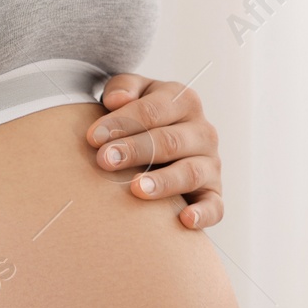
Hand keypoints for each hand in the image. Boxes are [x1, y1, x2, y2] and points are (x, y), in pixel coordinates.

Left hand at [85, 75, 223, 229]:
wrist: (161, 145)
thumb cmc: (140, 119)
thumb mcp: (133, 95)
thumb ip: (123, 88)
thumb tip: (116, 100)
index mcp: (184, 101)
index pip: (153, 109)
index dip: (123, 122)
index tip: (93, 137)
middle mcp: (202, 132)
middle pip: (169, 141)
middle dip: (135, 150)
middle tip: (104, 160)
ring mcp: (210, 164)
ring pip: (190, 172)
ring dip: (163, 181)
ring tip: (136, 188)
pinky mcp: (213, 193)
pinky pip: (214, 206)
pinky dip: (202, 214)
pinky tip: (183, 219)